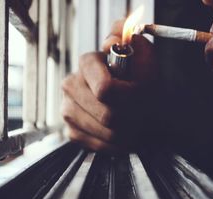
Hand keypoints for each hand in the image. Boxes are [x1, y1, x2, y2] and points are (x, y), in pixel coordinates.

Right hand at [61, 19, 158, 151]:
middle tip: (143, 112)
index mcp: (87, 63)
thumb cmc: (140, 78)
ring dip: (128, 131)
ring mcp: (67, 110)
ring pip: (105, 132)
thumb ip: (133, 41)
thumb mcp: (144, 55)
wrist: (136, 101)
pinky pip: (99, 145)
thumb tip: (114, 39)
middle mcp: (71, 85)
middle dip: (132, 116)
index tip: (142, 94)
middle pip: (108, 115)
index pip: (106, 89)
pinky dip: (118, 144)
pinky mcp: (71, 132)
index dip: (130, 97)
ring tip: (135, 122)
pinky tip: (123, 133)